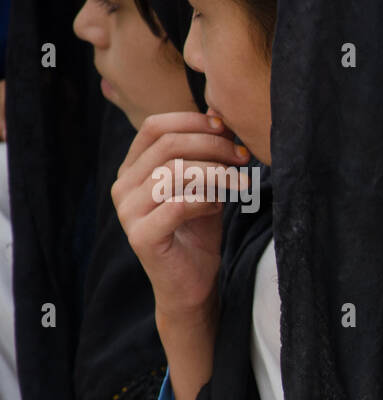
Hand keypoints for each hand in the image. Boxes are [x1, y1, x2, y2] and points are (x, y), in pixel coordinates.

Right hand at [111, 111, 247, 318]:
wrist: (192, 284)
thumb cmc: (198, 232)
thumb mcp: (204, 187)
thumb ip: (205, 156)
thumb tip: (218, 115)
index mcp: (133, 168)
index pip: (155, 127)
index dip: (192, 122)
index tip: (227, 130)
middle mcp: (123, 186)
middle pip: (167, 146)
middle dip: (212, 146)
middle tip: (243, 157)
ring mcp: (128, 211)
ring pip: (173, 173)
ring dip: (215, 173)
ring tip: (241, 182)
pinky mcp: (141, 235)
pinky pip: (177, 205)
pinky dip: (205, 200)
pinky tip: (220, 207)